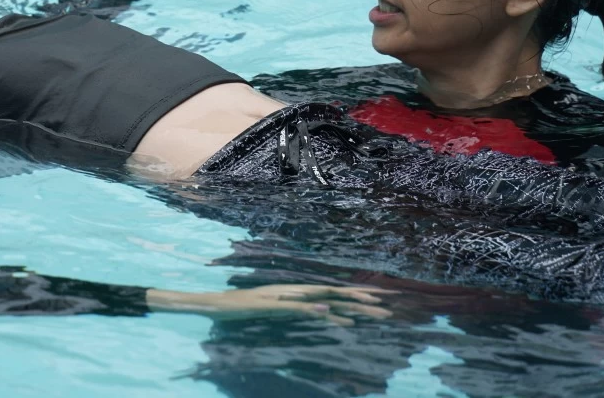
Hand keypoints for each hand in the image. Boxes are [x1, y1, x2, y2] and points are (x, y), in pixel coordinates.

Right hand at [146, 284, 393, 325]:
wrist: (217, 303)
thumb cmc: (243, 308)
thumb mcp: (274, 310)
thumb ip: (295, 310)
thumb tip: (318, 314)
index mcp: (296, 291)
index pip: (332, 292)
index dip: (355, 295)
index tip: (378, 300)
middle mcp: (294, 289)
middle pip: (333, 293)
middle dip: (360, 299)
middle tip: (386, 306)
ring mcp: (284, 296)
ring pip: (321, 299)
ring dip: (345, 305)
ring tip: (369, 310)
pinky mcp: (272, 305)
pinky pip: (297, 308)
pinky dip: (314, 310)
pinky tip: (329, 313)